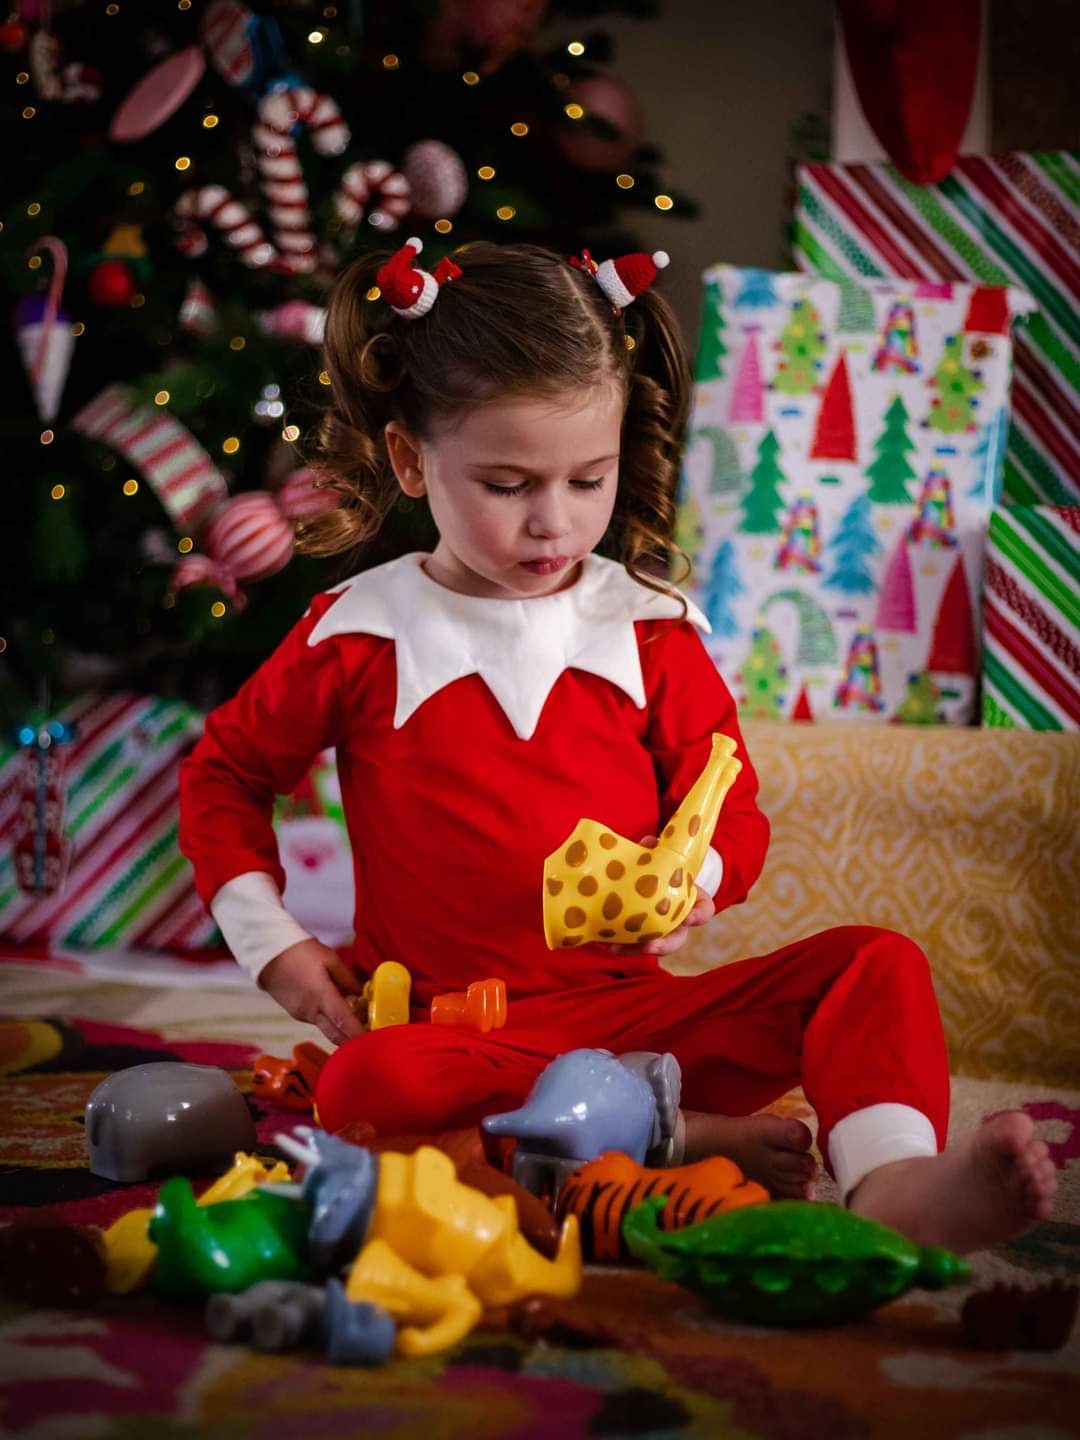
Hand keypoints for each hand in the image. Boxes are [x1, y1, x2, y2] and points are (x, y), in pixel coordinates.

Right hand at [258, 938, 366, 1046]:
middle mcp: (311, 1011)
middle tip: (371, 1036)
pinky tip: (337, 1009)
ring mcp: (302, 1015)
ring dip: (342, 1030)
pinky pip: (317, 1022)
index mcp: (322, 996)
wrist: (269, 954)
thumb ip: (348, 979)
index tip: (375, 1040)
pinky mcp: (296, 1014)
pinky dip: (330, 1021)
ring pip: (327, 1030)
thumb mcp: (330, 959)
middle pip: (336, 1036)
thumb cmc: (300, 952)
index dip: (360, 1035)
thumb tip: (362, 995)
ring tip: (358, 1018)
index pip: (345, 1023)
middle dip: (354, 1040)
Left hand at [605, 834, 715, 958]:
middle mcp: (676, 921)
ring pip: (649, 946)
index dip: (699, 916)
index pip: (704, 910)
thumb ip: (656, 850)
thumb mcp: (662, 855)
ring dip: (633, 948)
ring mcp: (657, 930)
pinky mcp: (637, 934)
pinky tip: (601, 940)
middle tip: (650, 945)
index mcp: (690, 901)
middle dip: (663, 945)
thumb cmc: (661, 865)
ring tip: (614, 947)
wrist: (652, 874)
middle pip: (676, 939)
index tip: (689, 918)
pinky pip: (629, 944)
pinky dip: (616, 943)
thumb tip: (648, 842)